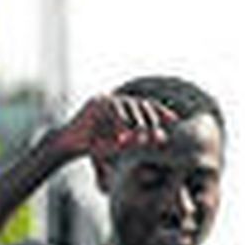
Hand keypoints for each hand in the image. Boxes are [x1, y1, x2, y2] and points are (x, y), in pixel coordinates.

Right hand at [50, 94, 179, 161]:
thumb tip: (162, 137)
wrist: (70, 145)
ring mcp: (106, 98)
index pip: (147, 105)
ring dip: (136, 122)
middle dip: (151, 119)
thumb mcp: (122, 144)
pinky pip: (114, 109)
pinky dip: (120, 122)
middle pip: (140, 103)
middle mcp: (116, 99)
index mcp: (124, 106)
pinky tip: (123, 136)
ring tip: (142, 138)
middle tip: (157, 134)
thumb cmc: (97, 146)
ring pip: (128, 105)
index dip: (162, 111)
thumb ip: (140, 139)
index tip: (175, 120)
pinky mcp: (96, 101)